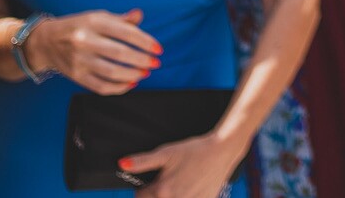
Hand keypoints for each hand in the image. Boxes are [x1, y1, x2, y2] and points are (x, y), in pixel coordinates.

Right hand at [38, 8, 161, 94]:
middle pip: (119, 54)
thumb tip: (139, 15)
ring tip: (145, 72)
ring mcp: (79, 61)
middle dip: (142, 60)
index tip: (158, 49)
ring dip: (133, 75)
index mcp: (93, 22)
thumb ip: (120, 19)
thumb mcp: (98, 17)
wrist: (46, 42)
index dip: (145, 41)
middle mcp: (84, 41)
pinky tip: (130, 83)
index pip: (125, 32)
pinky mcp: (76, 77)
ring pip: (111, 72)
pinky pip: (100, 87)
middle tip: (155, 63)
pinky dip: (119, 88)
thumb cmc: (79, 27)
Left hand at [119, 128, 248, 197]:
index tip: (154, 180)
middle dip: (157, 194)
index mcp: (161, 191)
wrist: (221, 152)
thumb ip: (142, 161)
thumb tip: (122, 164)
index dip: (145, 188)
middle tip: (170, 181)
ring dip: (172, 196)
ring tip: (181, 184)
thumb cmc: (194, 151)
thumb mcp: (166, 152)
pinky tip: (192, 188)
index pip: (140, 197)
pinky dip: (187, 196)